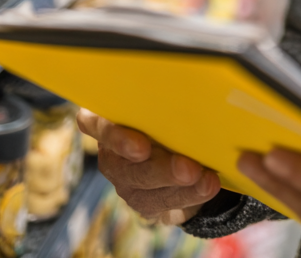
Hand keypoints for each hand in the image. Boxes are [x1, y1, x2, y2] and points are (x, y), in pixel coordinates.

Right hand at [77, 109, 221, 224]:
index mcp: (107, 120)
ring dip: (180, 186)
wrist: (177, 156)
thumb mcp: (161, 109)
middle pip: (127, 165)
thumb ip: (164, 107)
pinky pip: (162, 202)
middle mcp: (111, 153)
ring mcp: (125, 180)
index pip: (93, 123)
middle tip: (189, 168)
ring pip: (147, 187)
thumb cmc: (166, 119)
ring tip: (207, 180)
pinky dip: (190, 195)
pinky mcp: (143, 201)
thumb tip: (195, 97)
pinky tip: (207, 187)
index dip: (113, 135)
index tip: (142, 147)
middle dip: (161, 169)